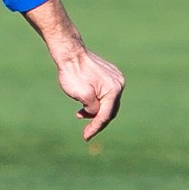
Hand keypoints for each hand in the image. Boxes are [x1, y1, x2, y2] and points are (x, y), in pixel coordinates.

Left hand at [19, 0, 123, 140]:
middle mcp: (119, 83)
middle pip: (110, 110)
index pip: (105, 115)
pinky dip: (97, 101)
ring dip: (96, 111)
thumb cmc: (72, 73)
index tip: (86, 137)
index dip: (95, 128)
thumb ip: (93, 109)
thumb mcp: (81, 96)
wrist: (69, 52)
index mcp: (113, 89)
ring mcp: (116, 78)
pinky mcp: (110, 74)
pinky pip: (106, 93)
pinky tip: (84, 104)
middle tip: (86, 131)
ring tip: (79, 114)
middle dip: (97, 121)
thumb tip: (96, 113)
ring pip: (108, 102)